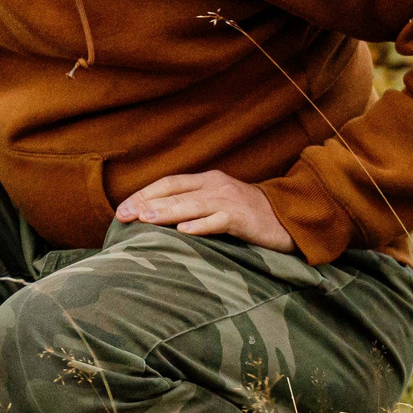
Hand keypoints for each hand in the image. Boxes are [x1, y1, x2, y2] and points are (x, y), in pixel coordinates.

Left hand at [113, 171, 296, 252]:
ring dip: (167, 212)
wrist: (291, 216)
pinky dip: (202, 226)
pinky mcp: (244, 218)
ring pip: (193, 205)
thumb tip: (154, 217)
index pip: (168, 183)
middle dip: (146, 204)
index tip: (121, 210)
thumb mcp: (218, 202)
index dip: (143, 194)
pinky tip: (185, 232)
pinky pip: (220, 221)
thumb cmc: (249, 214)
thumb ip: (192, 204)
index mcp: (207, 180)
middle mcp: (216, 186)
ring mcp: (230, 201)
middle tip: (123, 216)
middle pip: (175, 193)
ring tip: (145, 220)